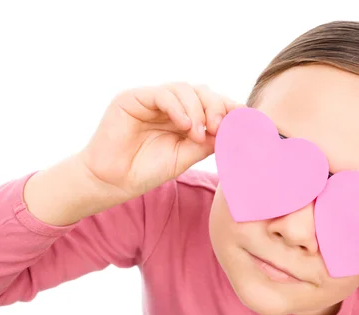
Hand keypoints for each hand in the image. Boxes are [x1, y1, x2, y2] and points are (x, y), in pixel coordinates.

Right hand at [79, 82, 244, 199]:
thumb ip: (207, 142)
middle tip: (219, 127)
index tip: (245, 121)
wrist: (112, 181)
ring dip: (197, 109)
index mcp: (183, 117)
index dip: (229, 108)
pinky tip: (184, 125)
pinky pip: (162, 94)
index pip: (211, 104)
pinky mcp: (133, 98)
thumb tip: (236, 131)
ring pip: (184, 89)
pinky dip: (177, 107)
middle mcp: (170, 105)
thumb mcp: (185, 157)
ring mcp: (151, 100)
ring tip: (197, 133)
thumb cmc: (145, 171)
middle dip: (216, 107)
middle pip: (202, 92)